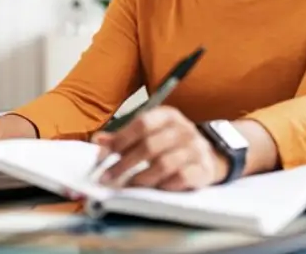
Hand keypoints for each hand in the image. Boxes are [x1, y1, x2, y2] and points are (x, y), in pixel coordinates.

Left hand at [91, 106, 227, 190]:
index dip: (120, 140)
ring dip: (141, 178)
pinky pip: (181, 178)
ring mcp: (196, 149)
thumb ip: (124, 137)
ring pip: (164, 164)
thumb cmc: (170, 143)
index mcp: (167, 115)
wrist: (206, 155)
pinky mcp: (203, 169)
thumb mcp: (150, 133)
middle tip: (107, 177)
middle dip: (124, 164)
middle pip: (150, 146)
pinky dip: (164, 185)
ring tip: (128, 186)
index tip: (103, 156)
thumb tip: (98, 140)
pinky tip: (154, 189)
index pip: (141, 124)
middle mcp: (184, 129)